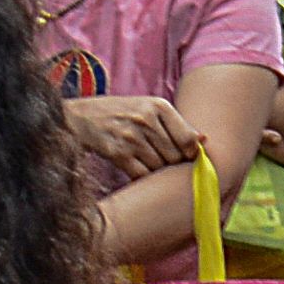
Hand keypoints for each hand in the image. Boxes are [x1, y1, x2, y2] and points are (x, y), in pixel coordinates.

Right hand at [58, 94, 200, 179]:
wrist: (79, 117)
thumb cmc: (118, 113)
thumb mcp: (146, 107)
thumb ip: (175, 123)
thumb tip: (203, 140)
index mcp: (158, 106)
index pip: (188, 139)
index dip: (191, 154)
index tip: (186, 158)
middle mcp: (147, 119)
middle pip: (174, 156)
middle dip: (171, 165)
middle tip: (162, 163)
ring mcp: (132, 137)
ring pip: (159, 167)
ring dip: (156, 172)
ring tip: (146, 163)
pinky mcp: (118, 153)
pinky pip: (142, 175)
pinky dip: (142, 178)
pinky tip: (136, 170)